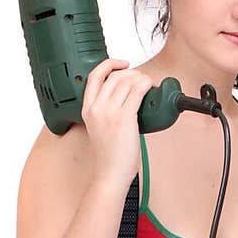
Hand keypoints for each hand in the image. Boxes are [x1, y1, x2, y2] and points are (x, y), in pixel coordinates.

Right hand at [81, 57, 153, 187]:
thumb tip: (126, 95)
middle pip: (115, 76)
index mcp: (87, 109)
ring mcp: (109, 112)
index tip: (122, 64)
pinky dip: (146, 84)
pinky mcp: (124, 118)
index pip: (95, 75)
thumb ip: (106, 110)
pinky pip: (137, 91)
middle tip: (142, 79)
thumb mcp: (100, 127)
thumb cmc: (110, 155)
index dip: (110, 64)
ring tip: (148, 85)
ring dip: (142, 78)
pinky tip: (150, 87)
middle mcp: (96, 108)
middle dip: (132, 73)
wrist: (111, 173)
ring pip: (127, 81)